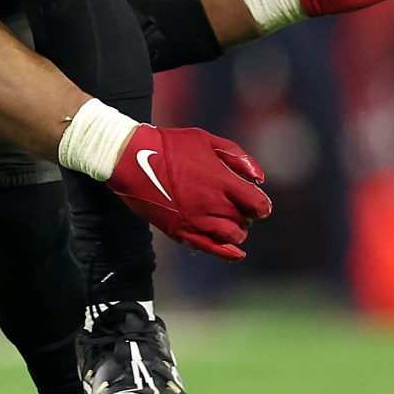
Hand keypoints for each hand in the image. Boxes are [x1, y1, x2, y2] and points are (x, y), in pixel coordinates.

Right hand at [104, 124, 270, 260]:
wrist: (132, 159)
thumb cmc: (170, 145)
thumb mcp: (207, 140)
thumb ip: (238, 158)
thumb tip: (260, 179)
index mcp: (222, 182)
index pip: (258, 204)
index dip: (261, 204)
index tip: (256, 202)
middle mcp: (213, 205)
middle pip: (245, 221)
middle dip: (245, 215)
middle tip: (235, 206)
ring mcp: (196, 220)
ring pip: (232, 237)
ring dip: (236, 231)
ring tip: (227, 221)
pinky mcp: (181, 231)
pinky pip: (213, 249)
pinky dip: (228, 253)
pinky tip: (235, 252)